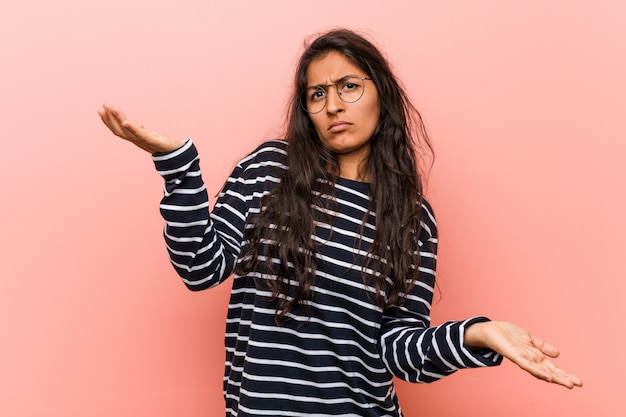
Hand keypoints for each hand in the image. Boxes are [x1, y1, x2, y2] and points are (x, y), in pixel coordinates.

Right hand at [98, 104, 183, 153]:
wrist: (177, 153)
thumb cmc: (162, 143)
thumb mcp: (147, 134)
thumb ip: (137, 128)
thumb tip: (126, 121)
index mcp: (134, 138)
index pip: (118, 130)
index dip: (108, 121)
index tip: (100, 109)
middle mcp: (137, 141)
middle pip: (119, 130)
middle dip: (110, 118)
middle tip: (103, 105)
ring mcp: (144, 142)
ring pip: (127, 131)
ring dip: (118, 119)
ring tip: (112, 108)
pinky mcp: (154, 141)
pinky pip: (141, 135)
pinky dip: (132, 128)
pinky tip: (126, 122)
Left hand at [464, 321, 582, 388]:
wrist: (491, 330)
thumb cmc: (509, 335)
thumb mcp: (530, 339)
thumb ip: (543, 346)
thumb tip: (558, 354)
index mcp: (536, 356)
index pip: (553, 368)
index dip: (565, 374)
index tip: (578, 381)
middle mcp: (531, 360)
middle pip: (549, 372)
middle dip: (563, 378)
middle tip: (577, 385)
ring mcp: (523, 359)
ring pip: (541, 371)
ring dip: (554, 378)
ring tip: (567, 384)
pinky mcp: (514, 356)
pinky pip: (527, 365)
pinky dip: (537, 371)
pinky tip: (547, 376)